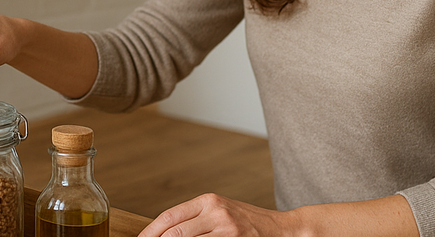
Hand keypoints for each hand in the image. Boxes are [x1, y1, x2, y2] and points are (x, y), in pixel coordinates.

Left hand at [139, 194, 295, 236]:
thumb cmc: (247, 222)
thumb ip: (195, 219)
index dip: (150, 232)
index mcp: (208, 201)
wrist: (283, 230)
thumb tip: (164, 232)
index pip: (170, 217)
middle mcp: (216, 213)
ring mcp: (227, 231)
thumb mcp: (219, 212)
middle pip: (175, 233)